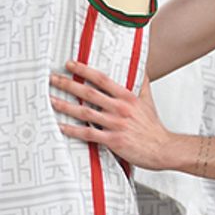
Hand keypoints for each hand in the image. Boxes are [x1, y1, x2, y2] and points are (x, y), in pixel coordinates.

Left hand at [49, 61, 172, 169]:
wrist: (164, 149)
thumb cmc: (153, 127)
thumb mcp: (148, 100)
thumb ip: (141, 83)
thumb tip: (139, 68)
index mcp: (127, 97)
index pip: (102, 79)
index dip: (84, 70)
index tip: (70, 65)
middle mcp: (120, 109)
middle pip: (89, 93)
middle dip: (68, 84)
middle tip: (53, 79)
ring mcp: (116, 124)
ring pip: (85, 112)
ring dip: (65, 106)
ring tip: (51, 100)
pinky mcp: (113, 140)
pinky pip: (88, 134)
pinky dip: (73, 130)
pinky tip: (61, 126)